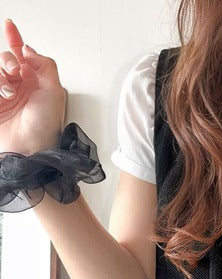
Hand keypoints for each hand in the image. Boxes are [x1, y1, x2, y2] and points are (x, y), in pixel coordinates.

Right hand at [0, 18, 65, 153]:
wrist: (30, 148)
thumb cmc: (45, 127)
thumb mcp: (55, 91)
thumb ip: (45, 65)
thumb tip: (29, 50)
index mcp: (37, 83)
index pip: (24, 55)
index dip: (16, 39)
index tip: (10, 26)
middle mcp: (21, 87)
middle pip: (7, 59)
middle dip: (8, 60)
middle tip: (14, 71)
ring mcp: (5, 95)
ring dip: (2, 76)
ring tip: (9, 92)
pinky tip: (3, 94)